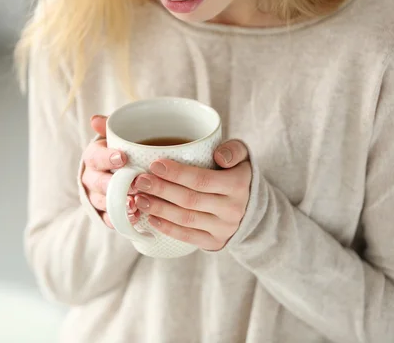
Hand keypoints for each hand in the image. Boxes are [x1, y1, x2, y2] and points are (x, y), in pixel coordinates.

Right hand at [81, 115, 139, 228]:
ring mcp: (96, 196)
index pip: (95, 157)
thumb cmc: (120, 151)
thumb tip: (95, 119)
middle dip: (116, 185)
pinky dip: (120, 219)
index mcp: (93, 157)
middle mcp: (90, 178)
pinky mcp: (103, 213)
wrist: (115, 172)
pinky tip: (135, 218)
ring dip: (119, 204)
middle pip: (99, 183)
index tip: (123, 158)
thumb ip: (110, 127)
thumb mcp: (116, 137)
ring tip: (135, 205)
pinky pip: (109, 218)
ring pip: (103, 202)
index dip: (107, 158)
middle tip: (135, 185)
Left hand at [133, 140, 251, 250]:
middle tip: (140, 181)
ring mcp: (224, 228)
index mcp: (238, 185)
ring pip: (186, 219)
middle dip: (161, 190)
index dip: (176, 173)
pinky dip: (167, 228)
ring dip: (159, 209)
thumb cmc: (238, 174)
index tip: (154, 165)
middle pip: (189, 200)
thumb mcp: (243, 156)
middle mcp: (232, 209)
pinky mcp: (215, 242)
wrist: (253, 208)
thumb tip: (218, 156)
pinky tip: (151, 218)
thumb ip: (233, 150)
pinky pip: (188, 236)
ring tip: (139, 198)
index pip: (202, 180)